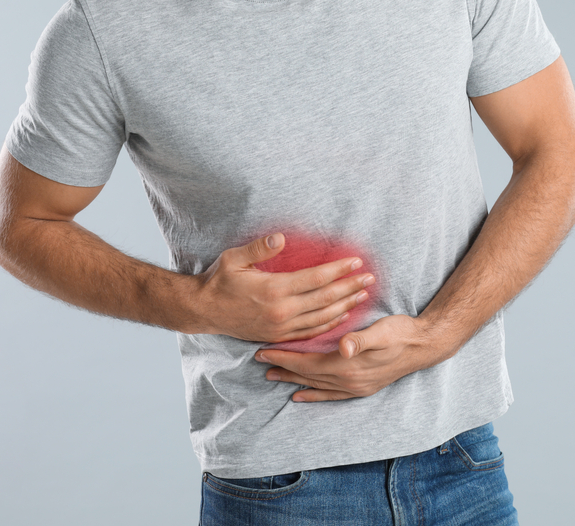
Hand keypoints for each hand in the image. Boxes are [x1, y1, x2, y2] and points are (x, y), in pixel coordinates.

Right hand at [193, 233, 373, 342]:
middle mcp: (282, 310)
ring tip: (362, 295)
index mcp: (274, 289)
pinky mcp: (279, 336)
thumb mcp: (234, 259)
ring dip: (346, 306)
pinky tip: (342, 315)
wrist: (205, 311)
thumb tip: (280, 237)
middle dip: (350, 287)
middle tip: (369, 278)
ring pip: (323, 317)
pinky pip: (312, 332)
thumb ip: (258, 248)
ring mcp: (282, 326)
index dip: (339, 270)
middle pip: (326, 298)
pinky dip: (331, 323)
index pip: (316, 278)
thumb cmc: (219, 281)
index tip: (356, 261)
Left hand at [254, 315, 432, 401]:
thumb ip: (361, 340)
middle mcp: (348, 380)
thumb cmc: (401, 332)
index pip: (307, 362)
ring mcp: (354, 387)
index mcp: (349, 365)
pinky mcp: (361, 388)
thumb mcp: (381, 331)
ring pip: (315, 385)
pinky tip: (300, 396)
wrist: (424, 346)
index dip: (285, 356)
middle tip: (258, 360)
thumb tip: (344, 346)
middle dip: (282, 366)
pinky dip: (313, 396)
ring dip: (293, 380)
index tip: (263, 349)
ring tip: (272, 375)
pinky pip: (330, 395)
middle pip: (306, 375)